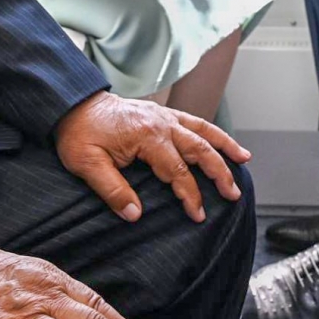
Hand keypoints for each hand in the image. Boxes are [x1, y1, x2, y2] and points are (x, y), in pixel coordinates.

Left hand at [54, 91, 249, 224]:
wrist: (74, 104)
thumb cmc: (79, 134)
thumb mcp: (87, 165)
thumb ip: (112, 190)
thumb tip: (135, 215)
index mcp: (147, 136)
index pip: (177, 171)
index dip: (190, 195)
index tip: (198, 214)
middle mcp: (161, 123)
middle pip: (199, 149)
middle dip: (219, 173)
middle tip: (233, 194)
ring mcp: (164, 116)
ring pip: (202, 131)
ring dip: (225, 146)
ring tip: (244, 160)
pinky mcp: (162, 113)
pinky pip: (193, 121)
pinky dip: (211, 131)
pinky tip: (221, 141)